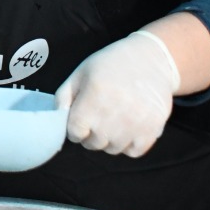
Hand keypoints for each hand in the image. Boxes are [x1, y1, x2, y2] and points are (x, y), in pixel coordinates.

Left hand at [54, 30, 179, 156]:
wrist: (152, 58)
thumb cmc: (111, 64)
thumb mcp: (81, 73)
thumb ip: (63, 96)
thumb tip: (56, 118)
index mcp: (93, 98)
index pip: (74, 133)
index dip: (75, 128)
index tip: (82, 118)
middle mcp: (113, 114)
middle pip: (92, 144)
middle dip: (91, 134)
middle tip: (100, 116)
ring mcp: (135, 124)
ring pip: (112, 149)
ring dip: (110, 139)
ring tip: (115, 118)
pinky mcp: (152, 129)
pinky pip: (132, 151)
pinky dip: (129, 144)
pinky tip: (129, 126)